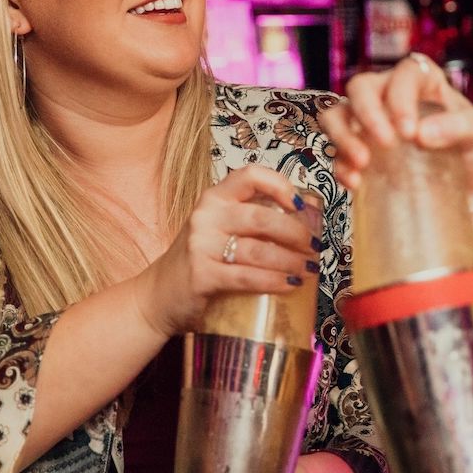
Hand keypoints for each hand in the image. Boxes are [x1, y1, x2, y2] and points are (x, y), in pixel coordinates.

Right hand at [132, 165, 320, 338]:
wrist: (157, 296)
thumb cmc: (199, 261)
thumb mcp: (218, 230)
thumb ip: (249, 221)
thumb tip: (304, 222)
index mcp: (214, 198)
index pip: (250, 176)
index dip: (281, 185)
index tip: (301, 205)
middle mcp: (206, 216)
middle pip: (263, 218)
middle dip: (297, 234)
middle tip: (314, 248)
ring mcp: (201, 245)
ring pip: (260, 251)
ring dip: (292, 262)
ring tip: (309, 270)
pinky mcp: (202, 275)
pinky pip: (248, 277)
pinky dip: (274, 282)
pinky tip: (290, 285)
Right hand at [318, 55, 472, 206]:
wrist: (466, 187)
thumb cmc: (472, 149)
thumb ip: (460, 127)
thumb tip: (422, 134)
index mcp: (421, 81)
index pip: (404, 75)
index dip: (401, 98)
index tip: (409, 132)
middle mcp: (388, 93)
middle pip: (361, 87)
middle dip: (367, 114)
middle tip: (385, 143)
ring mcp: (367, 120)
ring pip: (337, 113)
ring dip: (343, 136)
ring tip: (361, 163)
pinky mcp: (356, 147)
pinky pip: (334, 148)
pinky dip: (340, 164)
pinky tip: (354, 182)